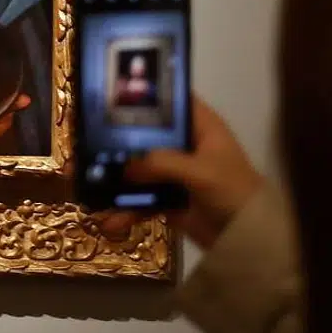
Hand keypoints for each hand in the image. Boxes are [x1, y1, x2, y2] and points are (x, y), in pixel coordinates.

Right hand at [95, 97, 264, 249]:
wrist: (249, 239)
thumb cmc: (234, 191)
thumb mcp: (202, 171)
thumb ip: (161, 163)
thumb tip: (122, 166)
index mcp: (199, 126)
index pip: (170, 99)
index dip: (143, 94)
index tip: (107, 93)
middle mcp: (184, 144)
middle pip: (144, 134)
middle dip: (114, 140)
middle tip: (82, 140)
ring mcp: (174, 172)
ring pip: (136, 168)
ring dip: (112, 178)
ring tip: (83, 183)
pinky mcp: (168, 199)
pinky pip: (139, 199)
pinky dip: (124, 209)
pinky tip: (109, 220)